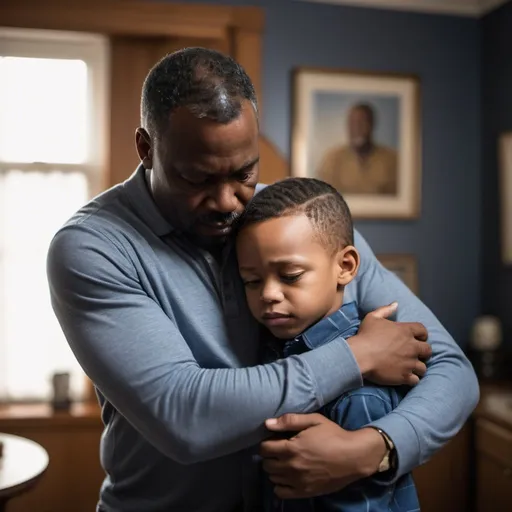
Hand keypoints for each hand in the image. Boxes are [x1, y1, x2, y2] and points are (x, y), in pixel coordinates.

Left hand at [260, 413, 385, 498]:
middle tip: (280, 451)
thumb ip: (289, 421)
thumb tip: (267, 424)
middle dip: (270, 456)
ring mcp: (297, 482)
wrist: (354, 457)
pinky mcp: (305, 492)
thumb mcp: (314, 420)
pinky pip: (281, 493)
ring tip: (285, 462)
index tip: (274, 440)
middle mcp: (291, 467)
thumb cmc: (334, 435)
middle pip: (267, 464)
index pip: (264, 449)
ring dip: (275, 470)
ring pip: (273, 478)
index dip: (267, 443)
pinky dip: (280, 485)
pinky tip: (288, 477)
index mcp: (291, 448)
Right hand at [348, 302, 430, 385]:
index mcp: (405, 331)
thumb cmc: (365, 336)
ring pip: (423, 367)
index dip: (422, 335)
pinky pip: (415, 380)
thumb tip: (396, 304)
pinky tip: (405, 377)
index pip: (423, 330)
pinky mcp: (404, 376)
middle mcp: (411, 347)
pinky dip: (411, 379)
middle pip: (428, 350)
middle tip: (415, 354)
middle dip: (424, 352)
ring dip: (418, 367)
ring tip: (410, 368)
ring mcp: (409, 363)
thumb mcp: (372, 317)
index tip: (418, 338)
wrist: (359, 356)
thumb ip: (385, 310)